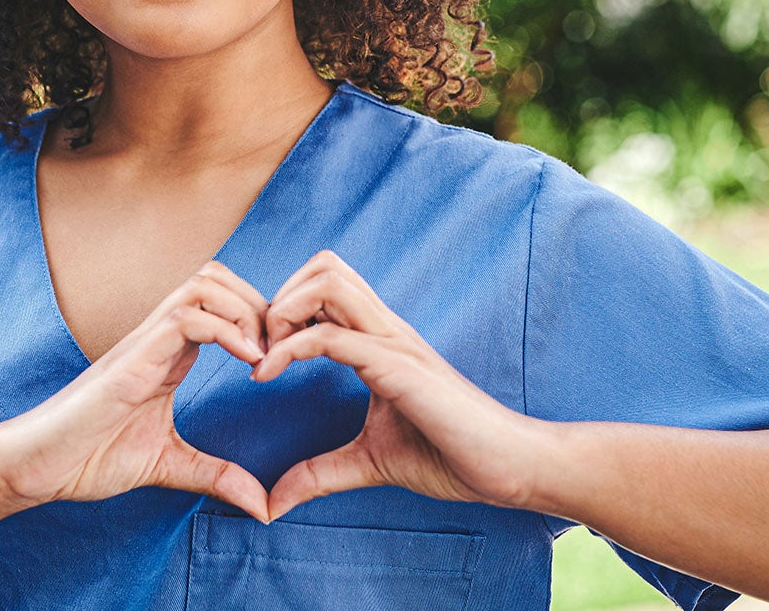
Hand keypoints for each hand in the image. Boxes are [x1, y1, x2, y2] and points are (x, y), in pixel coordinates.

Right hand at [0, 262, 272, 520]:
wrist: (36, 465)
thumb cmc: (88, 457)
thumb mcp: (168, 465)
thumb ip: (215, 476)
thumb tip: (263, 507)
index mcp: (169, 353)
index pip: (222, 302)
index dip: (260, 319)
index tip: (285, 360)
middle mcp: (158, 337)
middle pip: (218, 277)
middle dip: (260, 303)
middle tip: (283, 351)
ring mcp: (145, 342)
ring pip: (204, 284)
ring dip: (246, 310)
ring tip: (266, 355)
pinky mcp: (133, 358)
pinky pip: (187, 318)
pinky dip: (227, 331)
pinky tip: (250, 364)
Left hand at [254, 250, 539, 520]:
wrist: (509, 467)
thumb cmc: (452, 456)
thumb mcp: (370, 462)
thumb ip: (321, 473)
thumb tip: (274, 502)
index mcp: (380, 340)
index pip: (326, 286)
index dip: (284, 308)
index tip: (259, 356)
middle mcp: (386, 330)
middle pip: (325, 266)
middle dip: (279, 296)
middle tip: (259, 348)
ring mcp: (395, 343)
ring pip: (329, 283)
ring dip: (283, 311)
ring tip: (265, 358)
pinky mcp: (399, 368)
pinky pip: (333, 337)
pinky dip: (291, 348)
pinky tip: (267, 377)